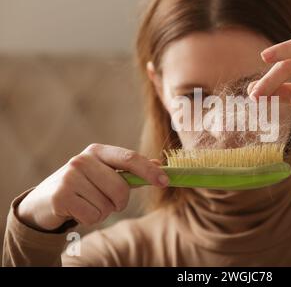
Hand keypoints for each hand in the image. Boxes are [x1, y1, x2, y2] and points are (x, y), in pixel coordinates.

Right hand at [17, 144, 168, 230]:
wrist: (45, 200)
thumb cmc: (84, 186)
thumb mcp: (105, 174)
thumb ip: (131, 171)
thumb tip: (159, 165)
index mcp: (98, 151)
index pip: (130, 158)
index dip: (149, 171)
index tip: (165, 182)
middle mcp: (83, 160)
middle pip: (121, 188)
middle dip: (119, 202)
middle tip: (107, 201)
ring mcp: (70, 177)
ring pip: (107, 205)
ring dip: (102, 211)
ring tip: (88, 203)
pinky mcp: (61, 196)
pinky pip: (93, 216)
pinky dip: (90, 219)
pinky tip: (78, 210)